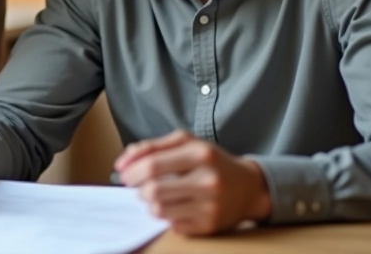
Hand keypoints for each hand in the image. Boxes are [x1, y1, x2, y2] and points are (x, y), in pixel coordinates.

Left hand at [114, 130, 271, 235]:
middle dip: (137, 189)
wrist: (248, 188)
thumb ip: (152, 146)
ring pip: (159, 210)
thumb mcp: (187, 143)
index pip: (152, 165)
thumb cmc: (212, 162)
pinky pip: (171, 224)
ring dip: (149, 203)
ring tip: (155, 195)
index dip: (131, 170)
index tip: (122, 173)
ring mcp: (210, 206)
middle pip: (153, 190)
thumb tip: (122, 162)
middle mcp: (208, 181)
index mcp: (201, 154)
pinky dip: (166, 215)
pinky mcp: (208, 226)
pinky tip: (174, 206)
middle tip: (138, 186)